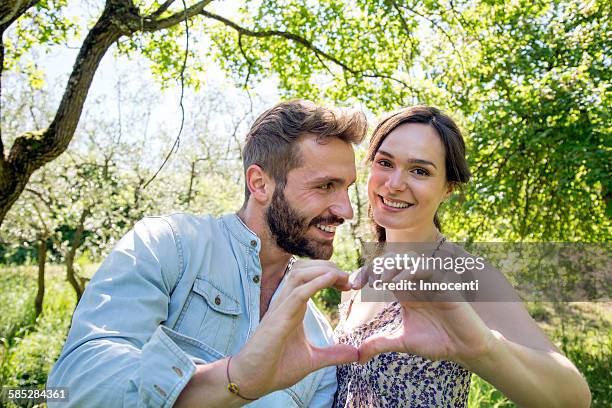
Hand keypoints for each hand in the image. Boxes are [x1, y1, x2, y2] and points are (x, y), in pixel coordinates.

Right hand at [229, 260, 357, 396]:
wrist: (252, 380)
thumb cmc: (275, 368)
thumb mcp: (312, 359)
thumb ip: (333, 354)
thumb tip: (355, 355)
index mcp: (293, 308)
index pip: (310, 278)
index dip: (330, 275)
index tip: (350, 284)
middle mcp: (286, 303)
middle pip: (306, 269)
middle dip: (330, 267)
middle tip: (350, 280)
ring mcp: (281, 308)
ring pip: (300, 274)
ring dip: (323, 270)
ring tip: (343, 278)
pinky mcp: (279, 318)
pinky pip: (297, 293)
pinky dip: (315, 283)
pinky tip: (330, 279)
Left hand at [353, 249, 494, 366]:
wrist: (464, 349)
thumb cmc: (437, 342)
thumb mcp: (402, 342)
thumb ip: (379, 344)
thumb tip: (357, 357)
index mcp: (403, 290)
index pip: (380, 272)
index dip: (365, 274)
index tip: (353, 286)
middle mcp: (414, 282)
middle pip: (390, 260)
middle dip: (374, 267)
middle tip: (363, 283)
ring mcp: (429, 281)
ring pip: (407, 258)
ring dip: (391, 266)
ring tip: (381, 282)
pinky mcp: (442, 284)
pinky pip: (426, 268)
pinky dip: (410, 271)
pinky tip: (399, 284)